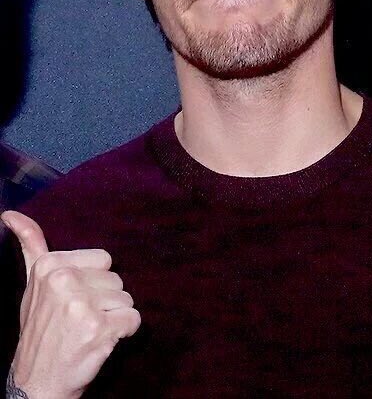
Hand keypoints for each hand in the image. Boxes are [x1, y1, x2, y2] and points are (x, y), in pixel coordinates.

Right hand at [1, 210, 140, 398]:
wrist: (35, 383)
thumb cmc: (40, 331)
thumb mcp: (32, 284)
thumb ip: (31, 245)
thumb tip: (10, 214)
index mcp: (49, 265)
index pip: (103, 260)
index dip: (93, 283)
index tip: (72, 302)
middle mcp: (64, 280)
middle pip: (116, 280)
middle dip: (104, 301)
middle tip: (79, 321)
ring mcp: (81, 304)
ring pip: (126, 299)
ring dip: (113, 318)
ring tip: (87, 332)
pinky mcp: (99, 328)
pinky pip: (134, 319)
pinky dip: (124, 333)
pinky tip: (100, 342)